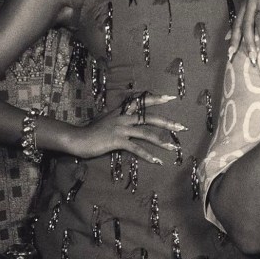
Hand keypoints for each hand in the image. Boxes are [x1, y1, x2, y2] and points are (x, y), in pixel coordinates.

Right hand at [66, 94, 185, 163]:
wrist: (78, 138)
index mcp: (122, 110)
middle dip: (167, 123)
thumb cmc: (92, 130)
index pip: (142, 101)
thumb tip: (130, 116)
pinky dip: (148, 155)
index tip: (171, 97)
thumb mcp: (107, 118)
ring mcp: (121, 128)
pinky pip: (136, 149)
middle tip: (181, 127)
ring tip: (174, 148)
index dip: (156, 98)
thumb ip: (120, 116)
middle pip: (150, 118)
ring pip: (146, 133)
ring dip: (162, 141)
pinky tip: (157, 161)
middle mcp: (124, 117)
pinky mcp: (117, 141)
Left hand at [231, 0, 259, 63]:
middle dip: (249, 43)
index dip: (233, 40)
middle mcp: (250, 4)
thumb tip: (226, 37)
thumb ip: (241, 20)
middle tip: (252, 59)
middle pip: (247, 26)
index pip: (236, 26)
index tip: (230, 55)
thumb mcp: (250, 3)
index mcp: (244, 7)